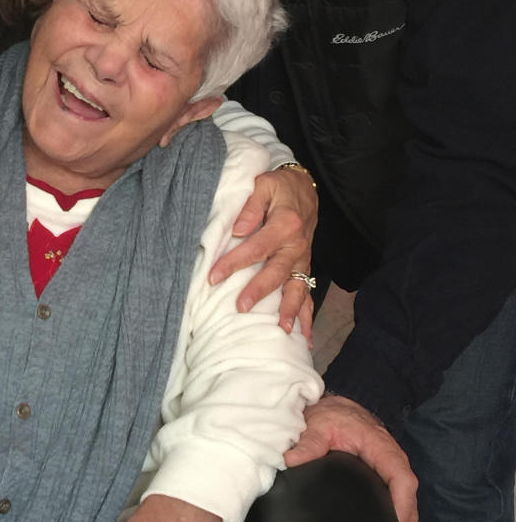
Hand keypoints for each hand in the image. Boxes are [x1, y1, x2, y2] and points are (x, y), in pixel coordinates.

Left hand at [208, 165, 317, 338]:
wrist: (305, 188)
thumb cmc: (279, 188)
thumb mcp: (263, 185)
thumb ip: (251, 206)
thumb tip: (238, 229)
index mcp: (285, 224)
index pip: (256, 246)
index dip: (234, 262)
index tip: (214, 276)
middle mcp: (297, 244)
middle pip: (276, 271)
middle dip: (259, 291)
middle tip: (241, 307)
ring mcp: (303, 258)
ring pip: (297, 287)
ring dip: (290, 309)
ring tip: (282, 330)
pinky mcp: (305, 266)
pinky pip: (308, 292)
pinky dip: (306, 315)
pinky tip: (304, 336)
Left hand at [284, 394, 418, 521]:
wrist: (336, 406)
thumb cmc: (331, 415)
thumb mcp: (319, 426)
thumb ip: (308, 443)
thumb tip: (292, 461)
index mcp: (382, 448)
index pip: (403, 480)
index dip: (402, 506)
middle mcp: (392, 459)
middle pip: (408, 496)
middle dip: (402, 521)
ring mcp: (389, 467)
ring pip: (403, 498)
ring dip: (398, 518)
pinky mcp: (382, 473)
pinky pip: (394, 494)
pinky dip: (392, 510)